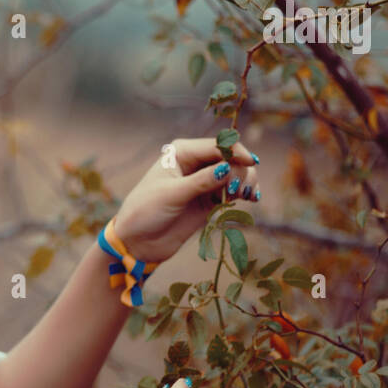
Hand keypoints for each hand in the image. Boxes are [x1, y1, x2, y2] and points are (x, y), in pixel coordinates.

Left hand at [111, 137, 259, 263]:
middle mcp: (195, 162)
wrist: (137, 241)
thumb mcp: (172, 194)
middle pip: (231, 158)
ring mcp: (204, 181)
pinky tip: (251, 199)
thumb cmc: (145, 211)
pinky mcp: (210, 199)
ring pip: (236, 173)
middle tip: (237, 191)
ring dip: (245, 181)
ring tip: (244, 196)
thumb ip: (201, 181)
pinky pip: (234, 190)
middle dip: (241, 171)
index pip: (217, 145)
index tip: (251, 164)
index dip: (236, 152)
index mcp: (181, 152)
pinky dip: (245, 192)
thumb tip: (228, 168)